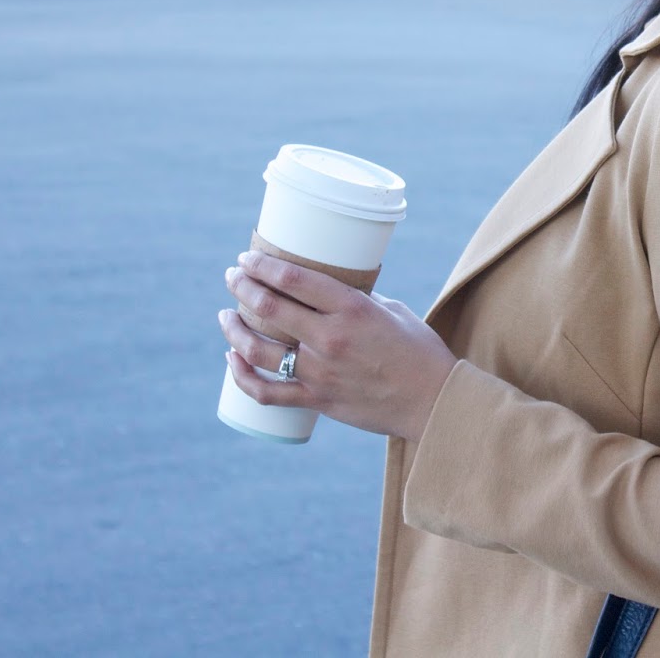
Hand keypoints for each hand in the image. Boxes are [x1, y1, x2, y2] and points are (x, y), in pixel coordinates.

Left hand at [219, 250, 456, 441]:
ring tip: (226, 316)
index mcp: (352, 309)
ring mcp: (320, 372)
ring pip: (258, 349)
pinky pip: (266, 391)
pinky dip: (241, 375)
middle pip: (270, 307)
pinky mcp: (317, 399)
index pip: (295, 279)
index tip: (247, 257)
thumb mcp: (393, 311)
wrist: (433, 401)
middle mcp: (331, 338)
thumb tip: (329, 290)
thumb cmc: (419, 351)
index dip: (263, 265)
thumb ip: (358, 301)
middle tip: (233, 276)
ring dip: (234, 329)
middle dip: (243, 287)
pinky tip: (232, 360)